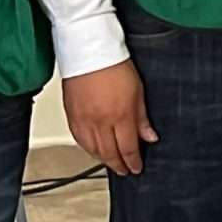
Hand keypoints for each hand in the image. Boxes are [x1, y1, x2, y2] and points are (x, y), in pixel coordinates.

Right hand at [63, 61, 157, 175]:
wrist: (89, 51)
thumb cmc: (115, 65)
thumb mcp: (139, 91)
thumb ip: (142, 118)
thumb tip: (149, 137)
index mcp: (121, 116)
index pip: (128, 148)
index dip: (133, 162)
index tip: (137, 168)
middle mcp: (101, 122)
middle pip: (110, 154)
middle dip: (119, 165)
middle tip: (126, 170)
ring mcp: (84, 121)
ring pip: (94, 151)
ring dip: (104, 160)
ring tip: (112, 163)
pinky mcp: (71, 117)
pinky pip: (80, 141)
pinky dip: (89, 150)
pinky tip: (94, 151)